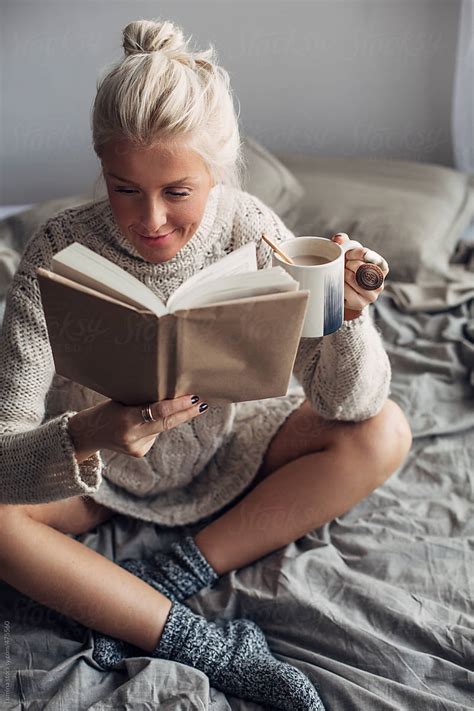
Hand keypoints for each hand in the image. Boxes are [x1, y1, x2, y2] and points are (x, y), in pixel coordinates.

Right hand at [68, 394, 207, 461]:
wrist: (88, 434)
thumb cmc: (106, 409)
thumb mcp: (121, 401)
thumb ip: (143, 401)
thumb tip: (173, 395)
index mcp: (126, 420)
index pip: (159, 412)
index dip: (179, 405)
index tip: (193, 398)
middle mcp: (133, 436)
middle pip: (167, 423)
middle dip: (187, 413)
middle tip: (202, 403)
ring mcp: (137, 447)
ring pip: (161, 428)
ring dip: (164, 418)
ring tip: (144, 411)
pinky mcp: (139, 453)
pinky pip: (154, 435)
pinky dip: (153, 427)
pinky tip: (139, 424)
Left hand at [331, 232, 388, 319]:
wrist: (344, 297)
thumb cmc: (349, 271)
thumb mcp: (349, 256)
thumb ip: (345, 243)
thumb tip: (338, 238)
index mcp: (382, 268)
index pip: (375, 257)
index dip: (360, 254)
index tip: (348, 254)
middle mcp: (380, 282)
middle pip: (361, 267)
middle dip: (347, 264)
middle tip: (342, 266)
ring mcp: (371, 295)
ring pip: (352, 278)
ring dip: (341, 274)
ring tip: (339, 274)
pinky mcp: (360, 304)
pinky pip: (346, 291)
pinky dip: (339, 285)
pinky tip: (338, 284)